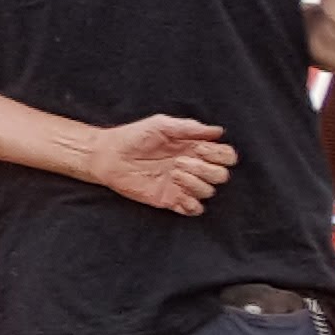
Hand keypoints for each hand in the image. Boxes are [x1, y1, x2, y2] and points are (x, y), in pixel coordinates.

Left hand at [84, 114, 236, 214]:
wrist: (108, 156)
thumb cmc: (133, 136)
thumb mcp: (161, 125)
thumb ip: (189, 128)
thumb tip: (218, 131)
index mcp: (194, 149)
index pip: (226, 156)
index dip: (220, 155)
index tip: (200, 149)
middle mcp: (193, 168)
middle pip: (222, 176)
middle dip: (206, 169)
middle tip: (179, 162)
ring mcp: (183, 186)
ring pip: (209, 192)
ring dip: (194, 183)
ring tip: (172, 173)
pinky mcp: (172, 200)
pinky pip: (195, 210)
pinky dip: (192, 204)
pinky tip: (177, 192)